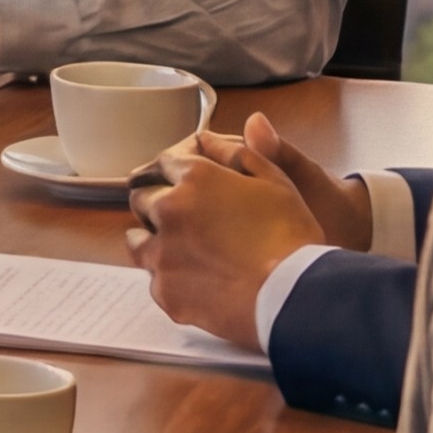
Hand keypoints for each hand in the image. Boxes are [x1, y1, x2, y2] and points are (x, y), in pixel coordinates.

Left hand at [123, 119, 344, 345]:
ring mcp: (162, 253)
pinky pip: (155, 279)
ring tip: (186, 250)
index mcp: (193, 179)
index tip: (187, 183)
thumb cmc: (291, 236)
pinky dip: (170, 278)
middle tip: (189, 219)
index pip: (164, 163)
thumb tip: (207, 136)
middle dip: (160, 203)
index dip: (176, 172)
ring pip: (138, 240)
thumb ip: (237, 153)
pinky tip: (197, 281)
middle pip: (142, 199)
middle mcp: (168, 211)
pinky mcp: (165, 291)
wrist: (295, 296)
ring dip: (156, 240)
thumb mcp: (276, 181)